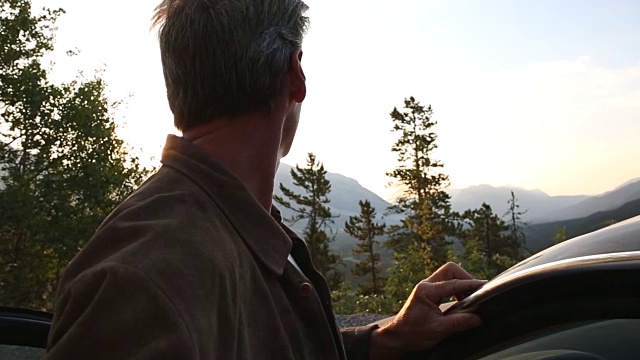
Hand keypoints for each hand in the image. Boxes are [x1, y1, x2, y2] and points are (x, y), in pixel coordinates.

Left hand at [370, 263, 486, 359]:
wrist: (398, 336)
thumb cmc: (413, 333)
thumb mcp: (438, 330)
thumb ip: (459, 323)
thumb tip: (477, 318)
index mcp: (426, 291)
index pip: (454, 283)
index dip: (471, 284)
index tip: (485, 287)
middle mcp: (426, 285)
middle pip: (450, 270)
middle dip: (465, 278)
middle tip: (475, 292)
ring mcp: (426, 287)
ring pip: (448, 274)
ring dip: (460, 283)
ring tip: (469, 297)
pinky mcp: (428, 292)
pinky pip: (445, 282)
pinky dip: (455, 288)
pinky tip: (460, 299)